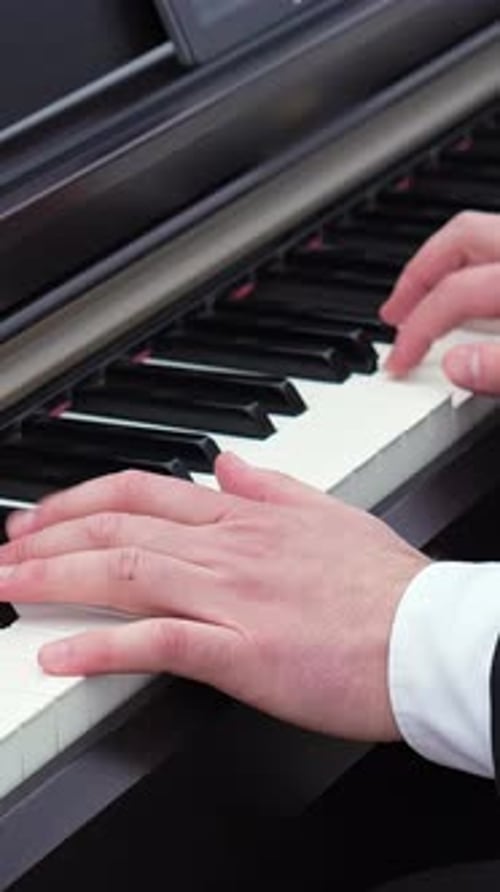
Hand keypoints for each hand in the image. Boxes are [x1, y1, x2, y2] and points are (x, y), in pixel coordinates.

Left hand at [0, 455, 427, 740]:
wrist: (426, 637)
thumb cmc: (385, 585)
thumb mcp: (329, 514)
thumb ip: (271, 487)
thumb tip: (228, 465)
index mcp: (246, 517)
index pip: (143, 492)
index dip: (81, 499)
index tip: (45, 515)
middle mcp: (228, 548)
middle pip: (117, 529)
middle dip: (48, 536)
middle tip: (5, 550)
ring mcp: (231, 596)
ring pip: (123, 574)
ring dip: (54, 580)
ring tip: (6, 588)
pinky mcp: (241, 651)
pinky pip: (157, 643)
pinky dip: (102, 649)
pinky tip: (59, 656)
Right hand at [381, 211, 499, 391]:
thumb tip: (455, 366)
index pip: (453, 294)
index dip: (417, 330)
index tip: (399, 361)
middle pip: (461, 238)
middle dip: (417, 276)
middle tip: (395, 313)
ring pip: (485, 235)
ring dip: (447, 264)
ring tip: (425, 297)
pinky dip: (481, 265)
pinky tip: (480, 296)